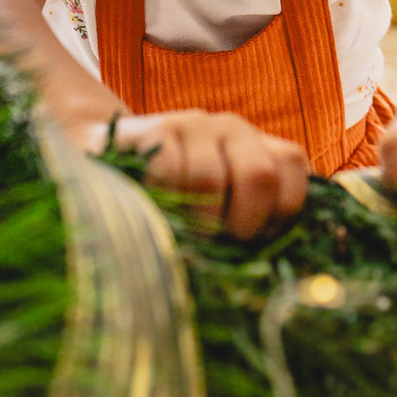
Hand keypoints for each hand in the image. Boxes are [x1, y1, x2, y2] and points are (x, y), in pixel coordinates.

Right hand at [115, 109, 310, 239]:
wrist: (105, 159)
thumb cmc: (176, 204)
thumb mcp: (221, 213)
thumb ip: (251, 228)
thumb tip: (286, 271)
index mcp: (258, 146)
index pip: (291, 166)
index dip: (279, 212)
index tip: (255, 240)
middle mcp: (232, 127)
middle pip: (259, 175)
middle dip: (241, 224)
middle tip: (219, 245)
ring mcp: (193, 124)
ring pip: (209, 178)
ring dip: (195, 220)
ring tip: (184, 233)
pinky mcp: (154, 130)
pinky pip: (168, 169)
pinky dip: (164, 199)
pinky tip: (156, 210)